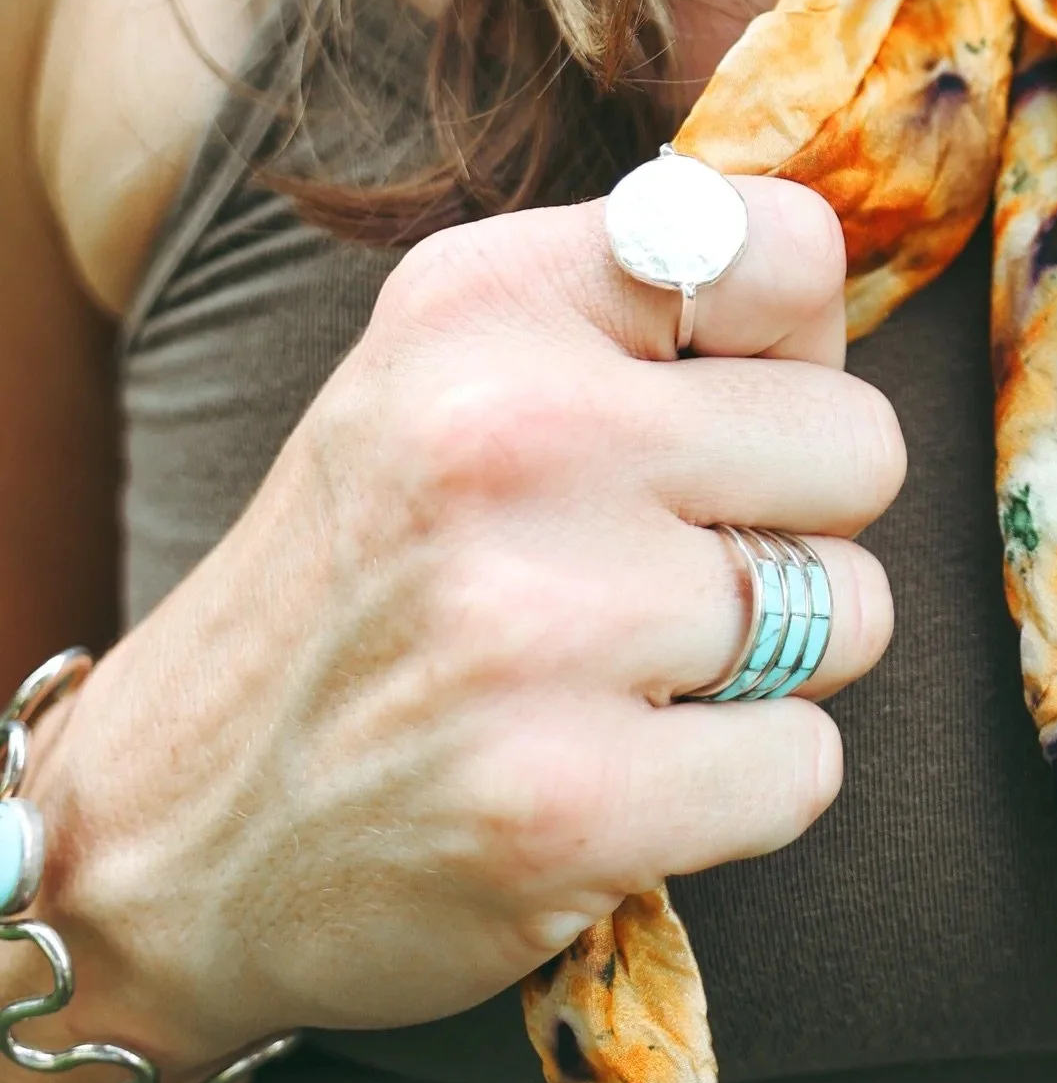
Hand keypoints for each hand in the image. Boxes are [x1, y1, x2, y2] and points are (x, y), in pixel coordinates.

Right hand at [24, 185, 899, 1074]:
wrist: (169, 829)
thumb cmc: (373, 583)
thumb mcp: (452, 374)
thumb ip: (644, 311)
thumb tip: (841, 311)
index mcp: (481, 301)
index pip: (792, 252)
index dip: (785, 356)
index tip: (690, 420)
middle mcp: (505, 436)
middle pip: (861, 448)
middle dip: (794, 525)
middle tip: (650, 574)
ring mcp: (534, 626)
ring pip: (853, 613)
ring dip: (770, 667)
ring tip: (618, 677)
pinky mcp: (565, 802)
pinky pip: (806, 765)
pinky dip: (740, 791)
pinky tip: (616, 777)